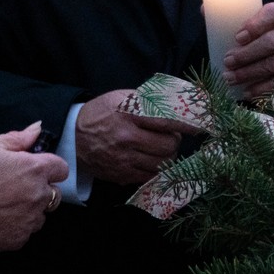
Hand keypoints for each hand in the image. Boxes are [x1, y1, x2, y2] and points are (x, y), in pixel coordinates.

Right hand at [0, 122, 68, 251]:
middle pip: (54, 193)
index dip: (49, 167)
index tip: (34, 168)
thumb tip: (37, 129)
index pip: (61, 168)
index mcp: (34, 169)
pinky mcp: (19, 238)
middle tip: (15, 187)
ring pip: (41, 214)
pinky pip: (26, 231)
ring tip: (5, 205)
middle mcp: (38, 195)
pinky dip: (17, 226)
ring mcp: (30, 219)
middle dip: (41, 189)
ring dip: (30, 209)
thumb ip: (17, 138)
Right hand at [75, 89, 196, 186]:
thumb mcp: (122, 97)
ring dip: (168, 156)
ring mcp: (124, 159)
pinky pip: (150, 176)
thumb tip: (180, 101)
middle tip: (170, 136)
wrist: (72, 135)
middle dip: (175, 141)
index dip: (187, 125)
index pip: (166, 120)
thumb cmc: (101, 113)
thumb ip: (149, 100)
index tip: (201, 126)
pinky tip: (151, 160)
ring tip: (161, 148)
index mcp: (128, 113)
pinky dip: (156, 169)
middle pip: (168, 146)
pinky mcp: (121, 175)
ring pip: (162, 163)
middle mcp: (126, 137)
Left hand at [223, 3, 273, 97]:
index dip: (256, 25)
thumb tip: (204, 10)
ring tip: (230, 78)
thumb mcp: (260, 18)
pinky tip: (247, 92)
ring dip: (250, 73)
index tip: (237, 37)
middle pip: (272, 42)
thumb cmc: (270, 30)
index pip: (273, 14)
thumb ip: (234, 13)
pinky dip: (263, 88)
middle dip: (247, 54)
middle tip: (227, 61)